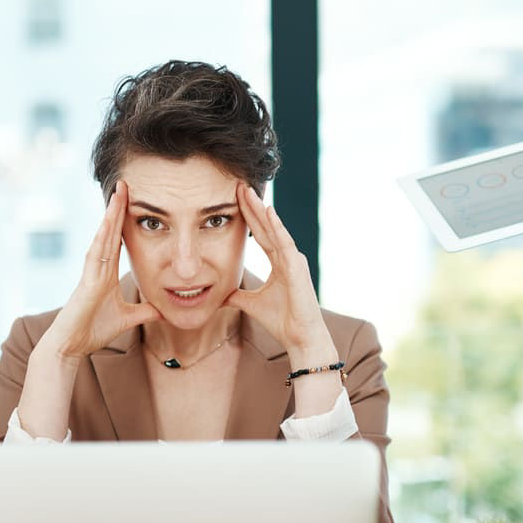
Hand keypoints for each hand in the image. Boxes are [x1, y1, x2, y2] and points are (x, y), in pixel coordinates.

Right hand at [41, 181, 161, 358]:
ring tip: (119, 193)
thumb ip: (143, 312)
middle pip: (110, 232)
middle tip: (126, 184)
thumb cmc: (93, 330)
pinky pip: (96, 253)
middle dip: (118, 208)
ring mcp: (91, 272)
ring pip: (103, 237)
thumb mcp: (127, 319)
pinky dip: (102, 236)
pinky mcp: (87, 281)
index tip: (133, 201)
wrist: (72, 345)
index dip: (126, 220)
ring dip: (111, 215)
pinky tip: (108, 221)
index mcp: (106, 273)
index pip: (119, 240)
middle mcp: (98, 267)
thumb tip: (162, 310)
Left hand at [224, 183, 334, 360]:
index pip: (260, 234)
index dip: (248, 216)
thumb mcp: (251, 304)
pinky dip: (277, 227)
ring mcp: (294, 260)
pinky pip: (284, 243)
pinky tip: (268, 211)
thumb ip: (238, 296)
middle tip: (240, 185)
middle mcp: (287, 257)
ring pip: (275, 230)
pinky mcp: (297, 267)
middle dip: (253, 206)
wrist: (300, 337)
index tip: (235, 198)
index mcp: (279, 262)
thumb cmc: (282, 321)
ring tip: (249, 191)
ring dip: (262, 210)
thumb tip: (222, 295)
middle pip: (266, 226)